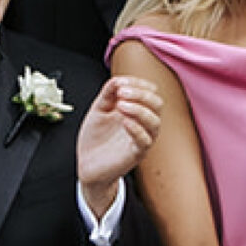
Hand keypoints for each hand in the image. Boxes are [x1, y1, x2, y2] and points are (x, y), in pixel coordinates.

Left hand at [75, 73, 162, 212]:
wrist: (87, 166)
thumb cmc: (95, 140)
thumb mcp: (98, 110)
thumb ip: (107, 94)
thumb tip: (118, 80)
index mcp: (135, 111)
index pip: (150, 92)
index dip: (138, 84)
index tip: (120, 83)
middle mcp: (141, 123)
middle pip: (157, 104)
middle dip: (141, 94)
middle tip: (122, 93)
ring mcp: (140, 138)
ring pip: (155, 122)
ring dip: (139, 110)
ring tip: (121, 105)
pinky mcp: (136, 154)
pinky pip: (145, 141)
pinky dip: (136, 129)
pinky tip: (124, 122)